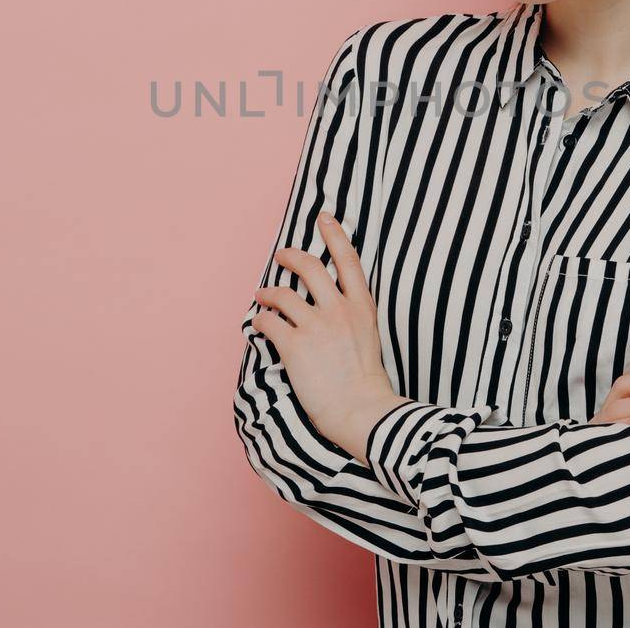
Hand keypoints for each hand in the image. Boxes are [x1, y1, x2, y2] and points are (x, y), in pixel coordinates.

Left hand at [252, 212, 407, 465]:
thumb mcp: (369, 340)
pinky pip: (268, 322)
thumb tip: (331, 311)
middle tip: (282, 254)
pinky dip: (260, 322)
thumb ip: (352, 319)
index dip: (335, 234)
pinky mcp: (294, 344)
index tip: (324, 217)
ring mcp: (316, 325)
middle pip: (310, 267)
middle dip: (291, 255)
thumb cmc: (367, 386)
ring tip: (262, 296)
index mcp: (362, 308)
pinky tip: (259, 326)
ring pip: (282, 293)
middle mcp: (339, 310)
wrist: (363, 412)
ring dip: (268, 292)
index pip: (348, 260)